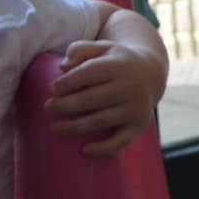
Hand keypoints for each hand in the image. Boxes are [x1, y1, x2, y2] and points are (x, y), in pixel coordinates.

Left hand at [46, 39, 163, 157]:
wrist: (151, 72)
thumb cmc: (115, 61)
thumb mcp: (102, 47)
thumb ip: (80, 50)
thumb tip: (63, 67)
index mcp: (118, 66)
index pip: (87, 74)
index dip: (66, 83)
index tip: (53, 89)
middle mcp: (129, 87)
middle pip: (90, 99)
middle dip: (64, 105)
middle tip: (48, 108)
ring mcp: (135, 108)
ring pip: (100, 121)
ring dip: (74, 127)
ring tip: (55, 128)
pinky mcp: (139, 125)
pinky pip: (121, 141)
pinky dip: (103, 149)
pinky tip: (84, 150)